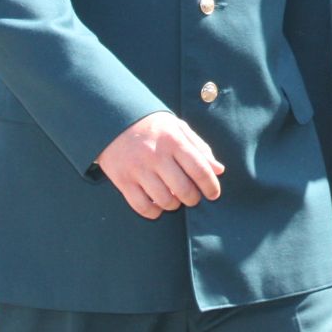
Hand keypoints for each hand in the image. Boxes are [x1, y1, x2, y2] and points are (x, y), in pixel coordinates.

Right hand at [97, 113, 224, 219]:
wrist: (113, 119)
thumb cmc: (152, 126)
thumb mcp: (178, 128)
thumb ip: (199, 148)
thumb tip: (219, 170)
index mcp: (173, 140)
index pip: (199, 169)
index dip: (211, 186)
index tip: (213, 194)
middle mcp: (156, 155)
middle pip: (183, 189)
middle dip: (193, 199)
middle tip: (193, 197)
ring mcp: (138, 169)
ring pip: (164, 200)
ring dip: (174, 204)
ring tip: (175, 198)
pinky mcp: (122, 180)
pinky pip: (142, 206)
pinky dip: (154, 211)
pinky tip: (158, 205)